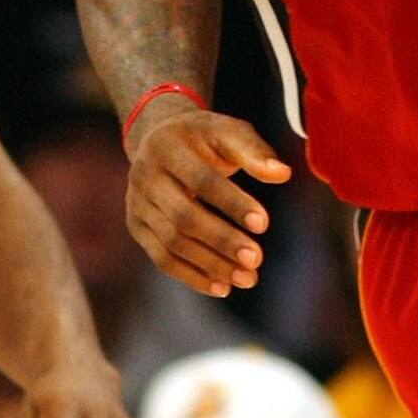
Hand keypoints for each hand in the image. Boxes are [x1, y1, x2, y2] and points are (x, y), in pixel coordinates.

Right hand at [124, 101, 291, 297]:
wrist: (159, 138)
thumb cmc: (204, 138)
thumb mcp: (229, 131)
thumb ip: (254, 151)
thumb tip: (282, 174)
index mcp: (168, 147)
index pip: (202, 180)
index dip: (232, 203)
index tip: (263, 224)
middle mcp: (144, 175)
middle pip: (183, 217)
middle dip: (222, 241)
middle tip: (256, 259)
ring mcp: (136, 203)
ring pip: (171, 243)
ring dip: (211, 265)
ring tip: (247, 278)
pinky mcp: (136, 226)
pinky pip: (161, 258)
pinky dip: (192, 276)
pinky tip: (222, 287)